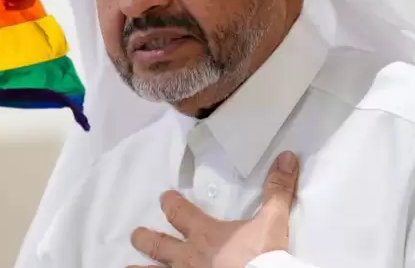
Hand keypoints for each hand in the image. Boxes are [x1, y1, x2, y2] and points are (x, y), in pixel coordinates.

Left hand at [129, 151, 299, 267]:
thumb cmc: (262, 257)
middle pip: (158, 244)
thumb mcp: (273, 222)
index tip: (164, 197)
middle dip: (145, 238)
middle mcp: (189, 256)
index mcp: (205, 233)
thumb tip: (287, 156)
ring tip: (127, 267)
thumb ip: (277, 191)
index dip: (170, 203)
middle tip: (135, 235)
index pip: (179, 212)